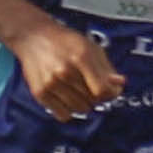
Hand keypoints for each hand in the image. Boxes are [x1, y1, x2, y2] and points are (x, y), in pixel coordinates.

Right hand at [10, 21, 127, 118]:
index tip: (110, 90)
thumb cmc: (66, 42)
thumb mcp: (91, 48)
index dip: (111, 94)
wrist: (33, 37)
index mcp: (81, 57)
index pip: (102, 90)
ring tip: (78, 90)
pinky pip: (63, 115)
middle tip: (91, 86)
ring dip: (84, 104)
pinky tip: (67, 97)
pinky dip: (69, 110)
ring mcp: (50, 83)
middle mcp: (65, 71)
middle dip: (97, 96)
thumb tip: (119, 84)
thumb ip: (107, 68)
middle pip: (92, 101)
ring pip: (80, 110)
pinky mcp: (39, 93)